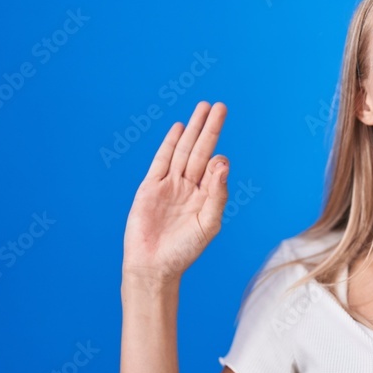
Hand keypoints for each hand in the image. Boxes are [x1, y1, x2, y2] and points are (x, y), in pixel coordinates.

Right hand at [123, 101, 229, 282]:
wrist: (153, 265)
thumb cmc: (184, 251)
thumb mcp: (208, 224)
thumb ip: (217, 194)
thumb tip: (222, 165)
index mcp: (206, 198)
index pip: (216, 170)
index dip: (218, 161)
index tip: (219, 160)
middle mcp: (189, 188)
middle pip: (201, 151)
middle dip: (210, 129)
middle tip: (220, 106)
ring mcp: (169, 186)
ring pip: (183, 151)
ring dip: (193, 130)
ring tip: (203, 108)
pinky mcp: (150, 187)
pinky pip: (162, 161)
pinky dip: (170, 144)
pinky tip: (180, 128)